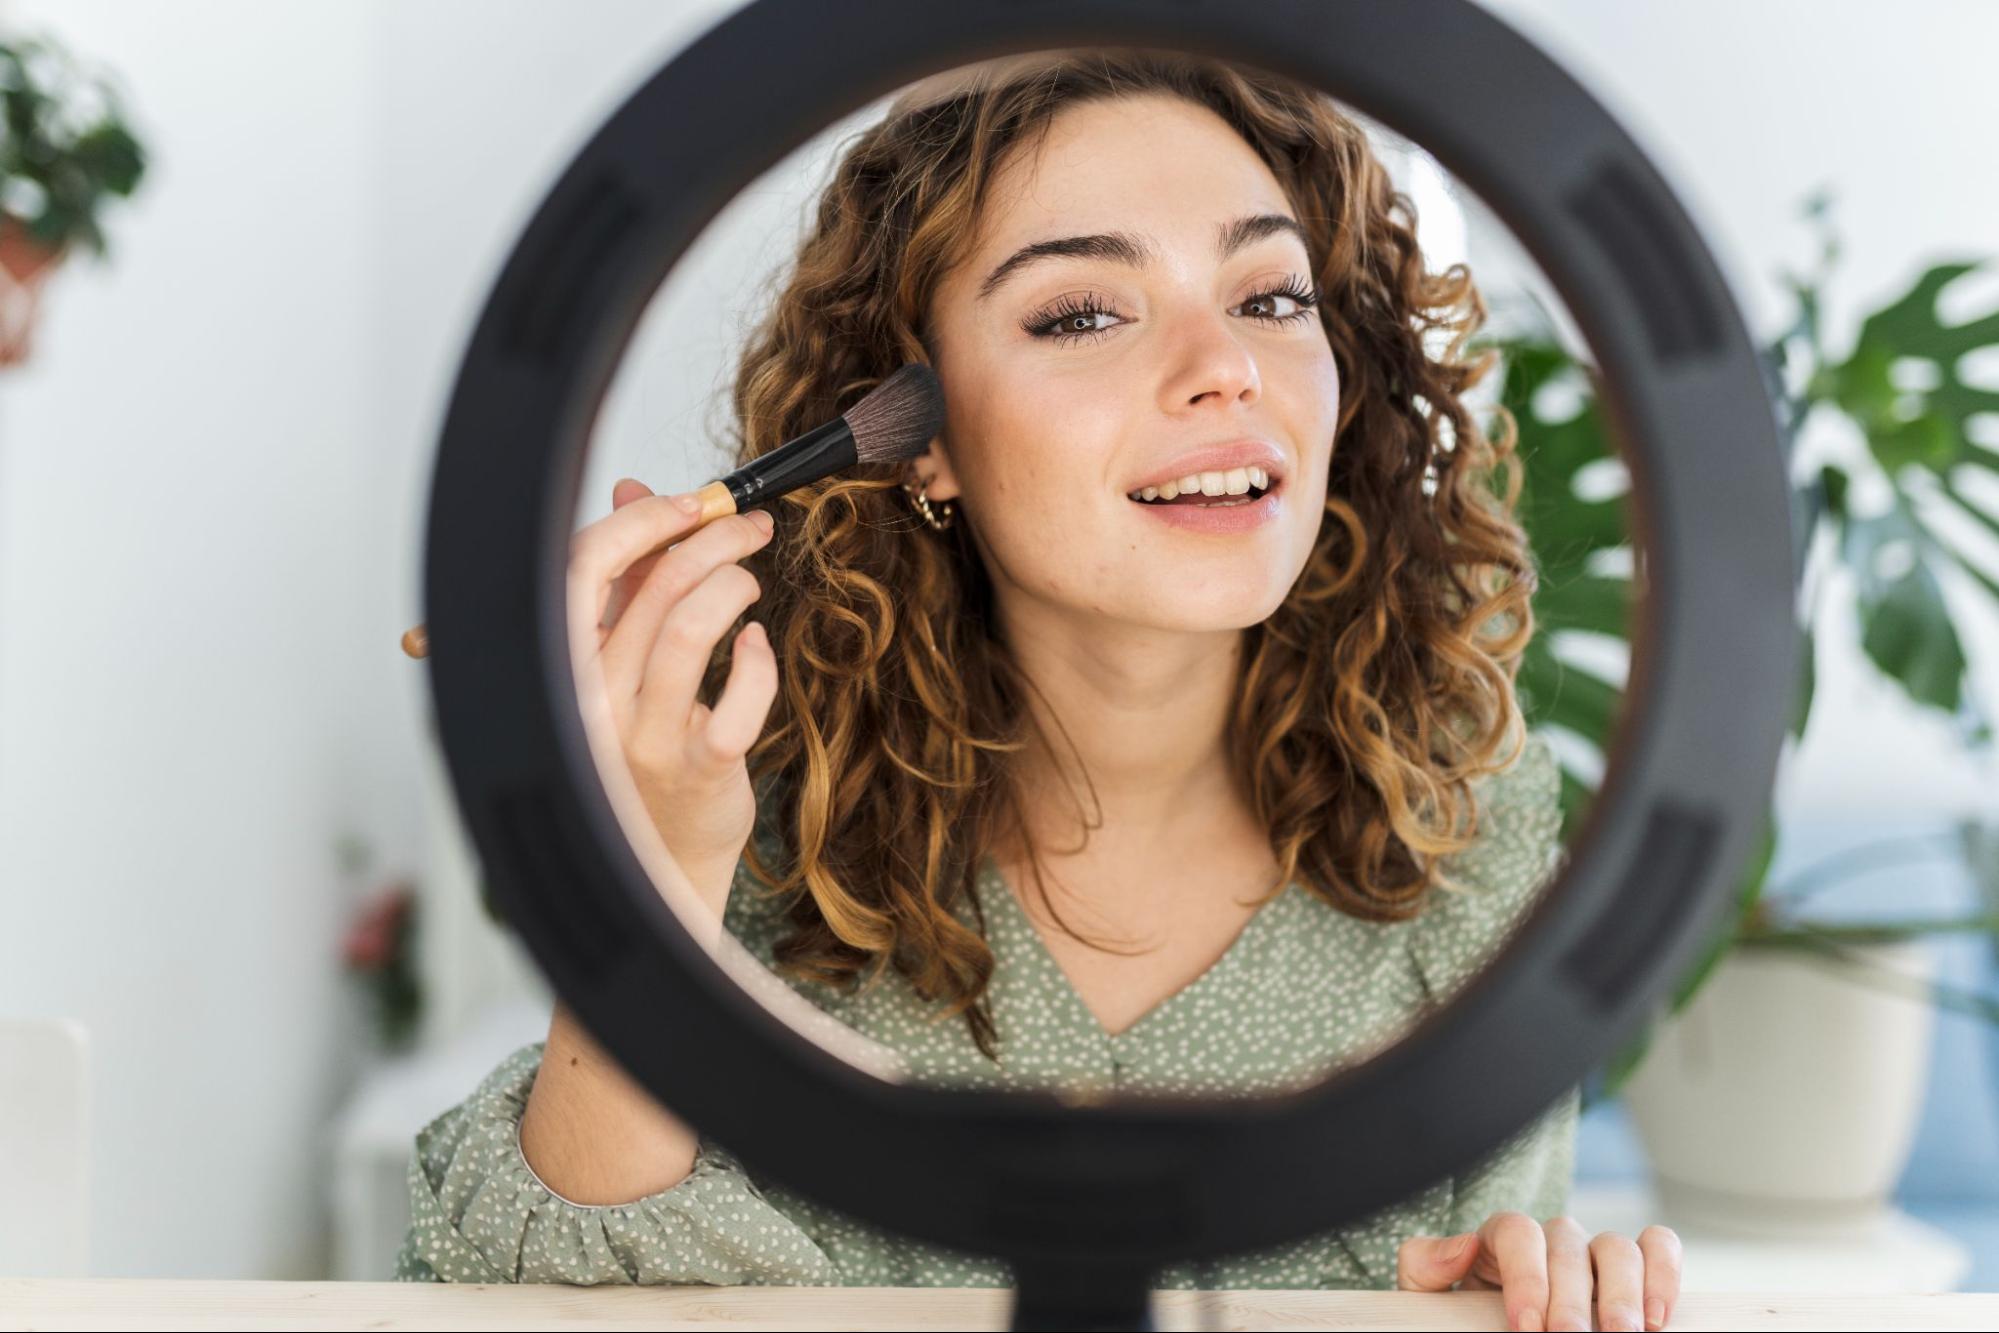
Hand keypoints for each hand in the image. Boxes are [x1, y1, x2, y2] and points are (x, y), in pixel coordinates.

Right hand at [566, 477, 777, 915]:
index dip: (646, 520)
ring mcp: (643, 734)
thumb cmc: (644, 747)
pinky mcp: (698, 767)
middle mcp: (592, 697)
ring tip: (750, 582)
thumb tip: (632, 492)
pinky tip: (756, 647)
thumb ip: (626, 579)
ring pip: (690, 626)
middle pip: (653, 585)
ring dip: (733, 585)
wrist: (662, 855)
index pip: (584, 566)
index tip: (695, 504)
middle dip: (712, 539)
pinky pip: (738, 695)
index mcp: (565, 662)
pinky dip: (757, 660)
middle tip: (750, 529)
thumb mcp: (623, 658)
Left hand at [1397, 1212, 1682, 1330]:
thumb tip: (1463, 1246)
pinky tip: (1657, 1317)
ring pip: (1619, 1248)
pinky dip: (1664, 1275)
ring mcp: (1596, 1253)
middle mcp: (1553, 1238)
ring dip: (1624, 1294)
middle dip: (1573, 1298)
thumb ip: (1427, 1265)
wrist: (1485, 1324)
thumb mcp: (1431, 1293)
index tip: (1526, 1326)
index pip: (1517, 1231)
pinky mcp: (1634, 1272)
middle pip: (1569, 1245)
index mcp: (1502, 1236)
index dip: (1525, 1276)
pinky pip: (1658, 1248)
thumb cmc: (1462, 1313)